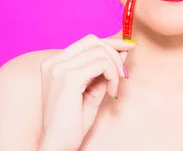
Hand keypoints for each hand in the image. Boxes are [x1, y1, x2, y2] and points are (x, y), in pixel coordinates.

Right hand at [37, 34, 135, 150]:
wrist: (58, 144)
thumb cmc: (73, 121)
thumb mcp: (92, 89)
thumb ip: (104, 70)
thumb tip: (122, 51)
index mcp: (55, 64)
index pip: (87, 41)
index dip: (111, 42)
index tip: (128, 47)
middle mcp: (54, 63)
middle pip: (94, 41)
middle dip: (115, 53)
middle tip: (124, 72)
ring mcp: (59, 69)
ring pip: (100, 52)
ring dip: (114, 68)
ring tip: (114, 87)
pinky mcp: (69, 78)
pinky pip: (102, 64)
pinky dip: (112, 76)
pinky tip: (111, 92)